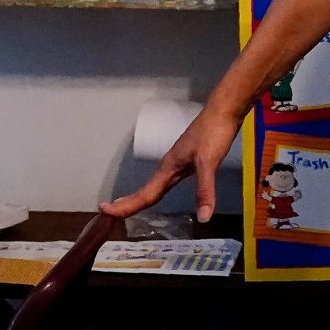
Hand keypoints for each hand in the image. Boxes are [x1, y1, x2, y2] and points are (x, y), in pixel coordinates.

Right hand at [100, 104, 242, 222]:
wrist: (223, 111)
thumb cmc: (213, 133)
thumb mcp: (208, 163)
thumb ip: (204, 190)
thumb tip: (203, 218)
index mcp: (168, 168)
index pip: (145, 194)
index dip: (126, 205)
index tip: (106, 212)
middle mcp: (169, 166)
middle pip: (145, 190)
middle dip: (127, 203)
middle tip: (109, 213)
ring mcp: (177, 162)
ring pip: (154, 185)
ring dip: (140, 197)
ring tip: (127, 206)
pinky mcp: (188, 160)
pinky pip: (166, 180)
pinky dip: (156, 190)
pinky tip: (159, 191)